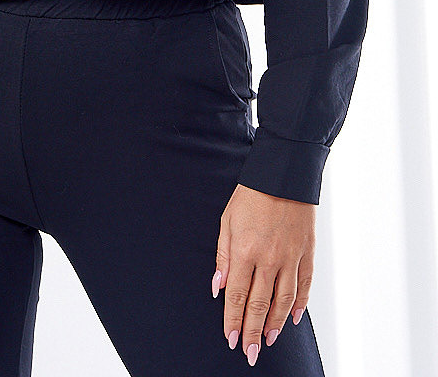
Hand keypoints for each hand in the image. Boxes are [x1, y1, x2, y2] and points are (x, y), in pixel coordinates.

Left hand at [211, 183, 315, 365]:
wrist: (283, 173)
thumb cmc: (251, 194)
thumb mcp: (227, 220)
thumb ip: (223, 255)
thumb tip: (218, 287)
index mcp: (245, 250)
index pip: (237, 295)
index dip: (233, 320)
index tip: (230, 339)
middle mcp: (269, 258)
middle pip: (259, 304)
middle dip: (252, 332)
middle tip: (248, 353)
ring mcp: (291, 257)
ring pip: (283, 301)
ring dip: (274, 324)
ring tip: (266, 341)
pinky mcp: (308, 253)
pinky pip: (304, 286)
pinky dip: (299, 305)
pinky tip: (292, 318)